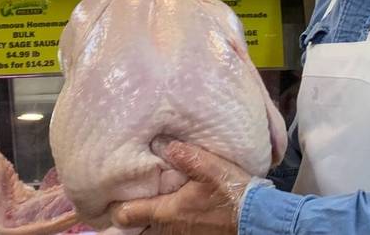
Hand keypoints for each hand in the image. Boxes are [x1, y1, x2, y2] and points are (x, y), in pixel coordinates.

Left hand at [108, 141, 253, 234]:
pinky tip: (169, 212)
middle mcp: (169, 229)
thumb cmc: (234, 193)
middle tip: (122, 200)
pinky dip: (162, 226)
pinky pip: (169, 234)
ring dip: (145, 221)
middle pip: (136, 229)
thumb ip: (186, 156)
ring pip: (152, 232)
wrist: (258, 219)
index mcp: (167, 212)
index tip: (111, 194)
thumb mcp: (212, 168)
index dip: (115, 206)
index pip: (126, 214)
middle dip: (129, 217)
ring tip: (143, 204)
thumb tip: (163, 143)